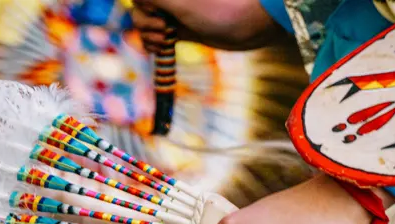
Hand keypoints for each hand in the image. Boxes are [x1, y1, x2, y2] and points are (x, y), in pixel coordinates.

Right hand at [131, 0, 288, 51]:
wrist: (254, 23)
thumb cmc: (221, 9)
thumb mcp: (182, 3)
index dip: (143, 9)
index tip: (159, 17)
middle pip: (140, 10)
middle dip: (144, 23)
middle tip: (164, 31)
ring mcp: (176, 13)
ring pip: (146, 24)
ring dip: (148, 35)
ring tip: (165, 41)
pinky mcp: (183, 28)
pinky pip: (158, 36)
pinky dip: (154, 43)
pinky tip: (161, 48)